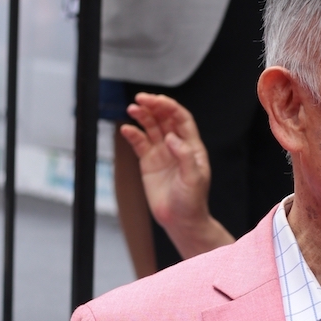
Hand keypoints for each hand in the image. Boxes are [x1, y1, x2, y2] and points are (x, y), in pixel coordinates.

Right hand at [121, 95, 233, 258]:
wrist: (181, 221)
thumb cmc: (192, 202)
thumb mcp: (193, 179)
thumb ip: (185, 156)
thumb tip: (172, 138)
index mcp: (192, 147)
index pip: (181, 119)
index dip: (169, 107)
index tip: (157, 101)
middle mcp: (177, 147)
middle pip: (164, 118)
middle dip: (153, 106)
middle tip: (140, 99)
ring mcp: (162, 153)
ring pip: (151, 128)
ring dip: (142, 117)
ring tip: (132, 109)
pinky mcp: (149, 163)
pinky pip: (140, 143)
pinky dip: (133, 135)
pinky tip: (126, 129)